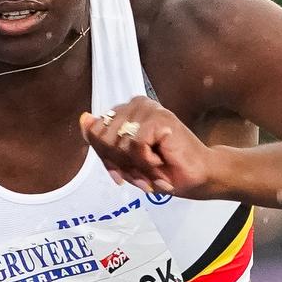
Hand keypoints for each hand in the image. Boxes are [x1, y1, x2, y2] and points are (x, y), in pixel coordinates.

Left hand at [79, 97, 229, 199]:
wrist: (197, 177)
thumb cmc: (164, 170)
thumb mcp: (123, 161)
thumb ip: (102, 142)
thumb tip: (84, 118)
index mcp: (125, 112)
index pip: (94, 132)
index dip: (106, 158)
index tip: (122, 174)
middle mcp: (135, 104)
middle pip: (102, 139)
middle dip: (120, 165)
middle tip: (142, 175)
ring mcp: (148, 108)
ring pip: (118, 143)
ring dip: (135, 166)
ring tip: (153, 169)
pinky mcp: (159, 117)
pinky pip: (135, 145)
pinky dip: (146, 163)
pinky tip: (160, 163)